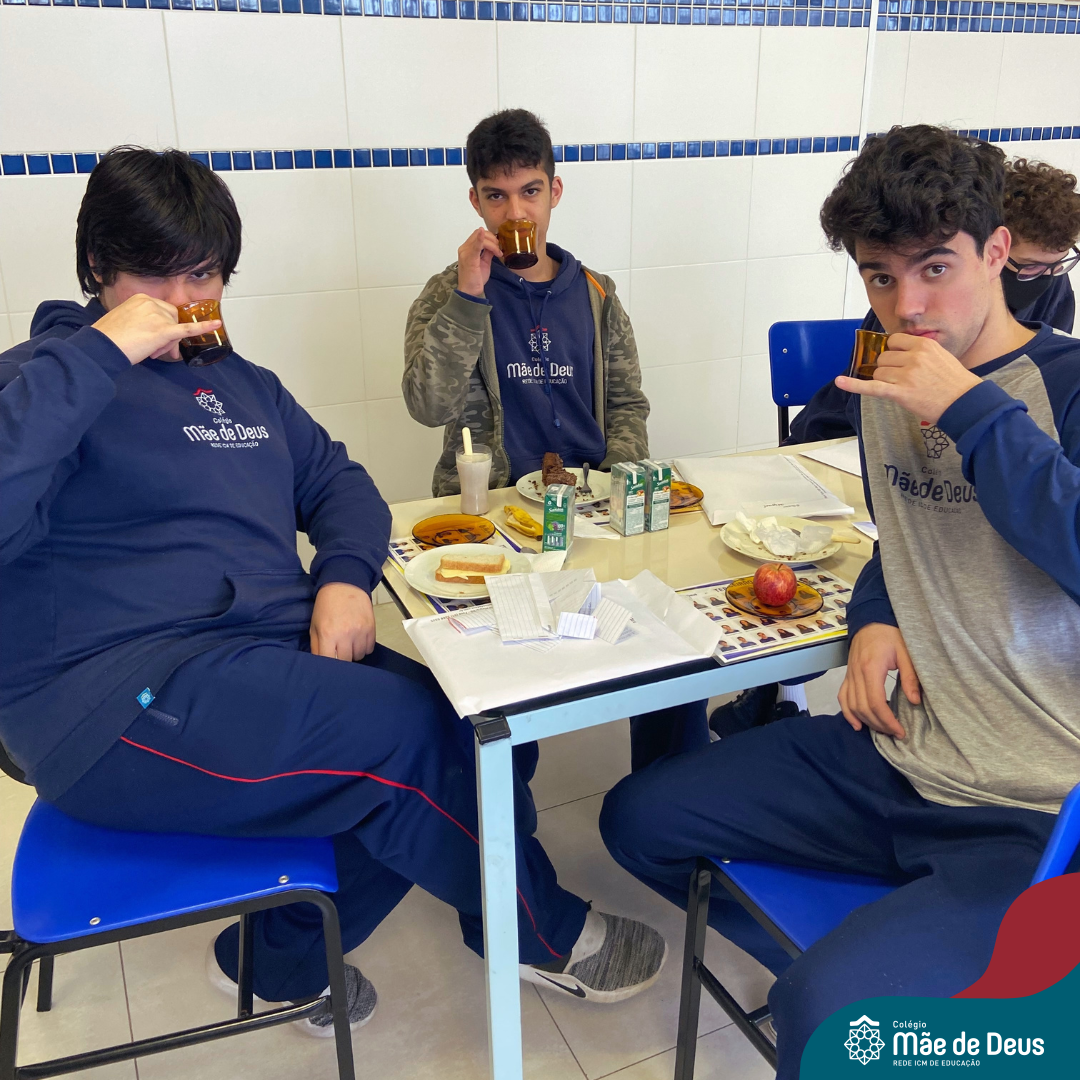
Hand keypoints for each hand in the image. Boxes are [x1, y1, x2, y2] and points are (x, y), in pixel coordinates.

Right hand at [92, 293, 221, 364]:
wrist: (101, 347)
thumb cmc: (109, 338)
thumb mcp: (126, 321)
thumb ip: (144, 322)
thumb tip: (158, 336)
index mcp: (141, 299)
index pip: (164, 312)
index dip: (163, 327)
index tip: (153, 340)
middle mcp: (150, 303)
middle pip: (173, 320)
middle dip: (168, 337)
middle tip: (155, 350)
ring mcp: (157, 316)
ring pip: (175, 330)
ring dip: (167, 344)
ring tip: (151, 351)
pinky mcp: (163, 331)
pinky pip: (187, 329)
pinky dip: (203, 328)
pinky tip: (215, 325)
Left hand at [309, 582, 375, 661]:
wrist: (344, 585)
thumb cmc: (327, 606)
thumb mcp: (314, 625)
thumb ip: (316, 646)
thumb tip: (319, 662)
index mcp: (328, 634)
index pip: (330, 661)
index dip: (329, 665)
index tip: (329, 662)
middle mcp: (345, 635)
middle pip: (346, 661)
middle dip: (342, 659)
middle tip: (339, 651)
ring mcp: (360, 632)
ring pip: (359, 656)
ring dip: (354, 653)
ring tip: (349, 644)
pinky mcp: (371, 628)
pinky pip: (369, 648)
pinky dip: (364, 647)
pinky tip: (358, 640)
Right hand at [456, 228, 501, 297]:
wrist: (470, 291)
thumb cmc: (475, 279)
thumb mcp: (484, 262)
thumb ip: (487, 253)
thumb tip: (494, 245)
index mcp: (467, 249)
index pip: (478, 234)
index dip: (490, 237)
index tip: (498, 247)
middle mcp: (464, 248)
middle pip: (479, 233)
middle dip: (492, 239)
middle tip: (498, 250)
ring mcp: (466, 252)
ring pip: (481, 238)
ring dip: (492, 243)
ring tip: (497, 253)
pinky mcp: (469, 258)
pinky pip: (475, 245)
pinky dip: (480, 238)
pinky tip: (483, 234)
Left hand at [834, 333, 980, 424]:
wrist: (965, 403)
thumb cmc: (955, 382)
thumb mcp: (941, 357)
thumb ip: (920, 352)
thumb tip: (898, 351)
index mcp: (924, 346)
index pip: (894, 341)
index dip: (893, 351)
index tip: (898, 359)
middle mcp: (913, 357)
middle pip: (883, 358)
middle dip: (887, 367)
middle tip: (902, 379)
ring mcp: (906, 375)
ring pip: (878, 372)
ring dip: (884, 380)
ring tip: (902, 388)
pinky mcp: (900, 393)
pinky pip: (871, 387)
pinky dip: (853, 385)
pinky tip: (840, 381)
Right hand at [838, 622, 920, 738]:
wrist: (871, 621)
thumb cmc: (891, 635)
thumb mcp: (906, 653)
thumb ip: (909, 677)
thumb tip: (914, 702)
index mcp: (871, 668)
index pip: (875, 702)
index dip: (887, 720)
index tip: (900, 731)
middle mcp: (856, 674)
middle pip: (863, 708)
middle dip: (879, 725)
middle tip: (895, 733)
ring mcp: (849, 675)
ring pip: (851, 706)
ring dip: (866, 721)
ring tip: (881, 730)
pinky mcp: (847, 676)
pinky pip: (842, 698)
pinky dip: (847, 713)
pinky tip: (857, 724)